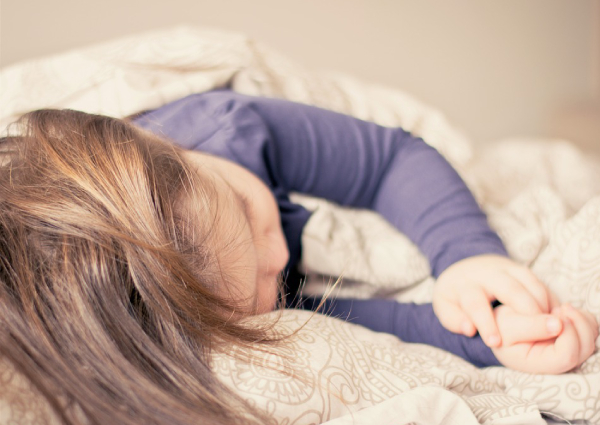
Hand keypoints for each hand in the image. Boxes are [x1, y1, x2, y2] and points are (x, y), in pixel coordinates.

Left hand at [432, 255, 558, 346]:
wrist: (464, 267)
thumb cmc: (456, 295)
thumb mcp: (445, 306)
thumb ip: (453, 319)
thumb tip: (469, 329)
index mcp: (465, 284)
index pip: (475, 303)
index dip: (486, 323)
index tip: (496, 343)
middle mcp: (486, 273)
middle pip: (509, 289)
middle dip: (526, 311)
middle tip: (540, 335)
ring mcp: (505, 268)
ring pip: (528, 282)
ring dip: (542, 305)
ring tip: (553, 329)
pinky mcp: (520, 268)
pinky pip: (538, 281)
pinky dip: (548, 299)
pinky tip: (555, 317)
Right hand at [492, 304, 598, 373]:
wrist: (500, 324)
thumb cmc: (500, 327)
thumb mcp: (507, 325)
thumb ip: (532, 326)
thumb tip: (558, 324)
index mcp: (540, 364)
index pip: (567, 356)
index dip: (568, 334)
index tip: (556, 313)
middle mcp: (557, 361)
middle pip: (584, 348)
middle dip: (579, 324)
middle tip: (561, 307)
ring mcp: (566, 351)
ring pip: (590, 338)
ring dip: (582, 319)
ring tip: (561, 308)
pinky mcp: (571, 340)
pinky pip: (589, 329)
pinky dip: (583, 317)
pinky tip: (565, 310)